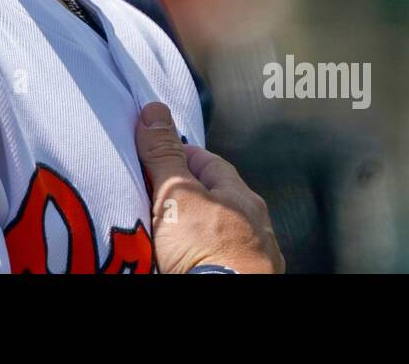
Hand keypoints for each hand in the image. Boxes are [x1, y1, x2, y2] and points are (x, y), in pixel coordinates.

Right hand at [136, 101, 283, 273]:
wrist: (224, 298)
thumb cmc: (207, 250)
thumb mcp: (175, 195)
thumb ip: (164, 155)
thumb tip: (154, 110)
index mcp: (241, 196)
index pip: (208, 162)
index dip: (179, 156)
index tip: (155, 156)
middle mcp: (254, 224)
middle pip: (215, 198)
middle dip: (188, 196)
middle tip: (154, 196)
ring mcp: (254, 256)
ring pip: (221, 231)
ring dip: (198, 228)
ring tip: (168, 234)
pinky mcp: (243, 277)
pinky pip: (221, 258)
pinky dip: (205, 255)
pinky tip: (187, 261)